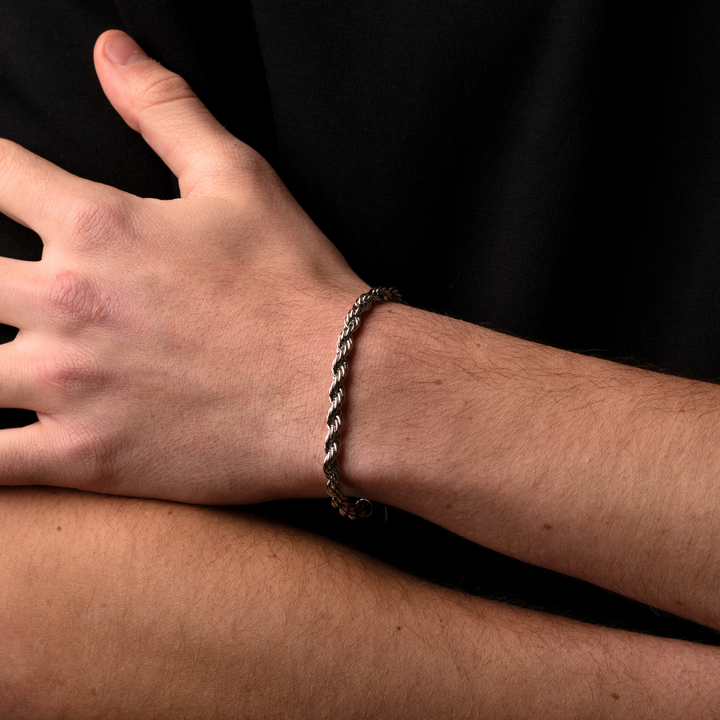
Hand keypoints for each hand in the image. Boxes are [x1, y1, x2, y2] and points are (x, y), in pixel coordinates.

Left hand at [0, 30, 367, 503]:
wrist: (339, 388)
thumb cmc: (295, 285)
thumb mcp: (240, 179)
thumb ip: (166, 109)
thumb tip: (111, 50)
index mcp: (98, 225)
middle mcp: (68, 301)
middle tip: (5, 290)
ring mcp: (71, 386)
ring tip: (6, 355)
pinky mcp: (88, 457)